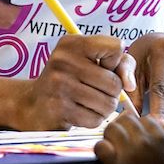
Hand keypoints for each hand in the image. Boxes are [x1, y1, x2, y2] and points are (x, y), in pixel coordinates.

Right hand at [15, 34, 135, 129]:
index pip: (116, 47)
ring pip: (108, 104)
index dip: (115, 63)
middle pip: (115, 82)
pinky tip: (81, 113)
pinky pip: (95, 119)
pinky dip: (93, 119)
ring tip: (90, 103)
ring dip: (104, 108)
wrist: (33, 103)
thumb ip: (120, 64)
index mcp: (73, 43)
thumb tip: (131, 84)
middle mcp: (64, 61)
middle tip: (97, 92)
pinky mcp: (60, 108)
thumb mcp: (89, 61)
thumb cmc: (69, 79)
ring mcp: (60, 85)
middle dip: (112, 93)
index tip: (101, 67)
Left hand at [95, 114, 163, 163]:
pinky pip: (100, 145)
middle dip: (126, 127)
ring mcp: (128, 153)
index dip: (142, 127)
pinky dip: (101, 148)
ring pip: (112, 128)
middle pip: (126, 119)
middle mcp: (144, 141)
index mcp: (161, 137)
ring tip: (115, 146)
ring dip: (112, 135)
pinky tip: (107, 156)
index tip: (140, 138)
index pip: (144, 118)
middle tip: (125, 140)